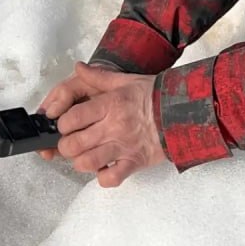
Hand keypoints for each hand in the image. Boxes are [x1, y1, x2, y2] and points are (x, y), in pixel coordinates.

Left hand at [47, 62, 166, 186]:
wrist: (181, 110)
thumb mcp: (125, 80)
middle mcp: (114, 127)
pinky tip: (104, 168)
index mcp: (110, 105)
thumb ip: (98, 76)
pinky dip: (103, 177)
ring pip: (87, 163)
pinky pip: (111, 178)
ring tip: (85, 155)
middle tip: (72, 141)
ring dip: (81, 162)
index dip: (63, 123)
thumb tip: (78, 67)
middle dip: (67, 145)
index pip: (73, 118)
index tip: (66, 124)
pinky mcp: (135, 162)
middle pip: (74, 144)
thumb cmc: (152, 95)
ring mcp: (124, 147)